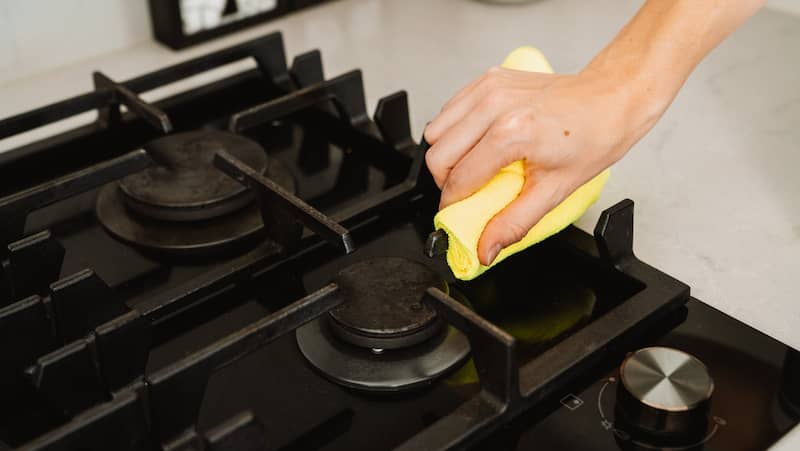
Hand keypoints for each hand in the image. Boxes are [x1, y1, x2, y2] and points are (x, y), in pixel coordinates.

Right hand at [423, 66, 662, 264]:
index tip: (456, 215)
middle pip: (437, 154)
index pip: (459, 179)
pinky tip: (478, 142)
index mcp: (512, 133)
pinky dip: (454, 131)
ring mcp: (489, 88)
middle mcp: (495, 105)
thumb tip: (485, 249)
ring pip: (436, 131)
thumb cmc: (592, 138)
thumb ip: (513, 223)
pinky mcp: (487, 79)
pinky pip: (448, 111)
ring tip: (473, 166)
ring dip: (447, 155)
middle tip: (467, 193)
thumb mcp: (555, 191)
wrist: (610, 99)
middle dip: (446, 182)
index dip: (452, 206)